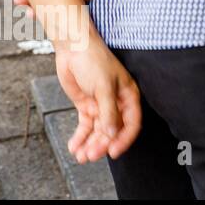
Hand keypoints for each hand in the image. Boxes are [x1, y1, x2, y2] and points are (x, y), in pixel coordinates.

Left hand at [55, 40, 140, 162]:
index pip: (131, 123)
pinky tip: (74, 146)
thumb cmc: (95, 61)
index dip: (123, 139)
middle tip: (91, 155)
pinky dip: (80, 137)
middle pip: (112, 130)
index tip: (113, 152)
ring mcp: (101, 105)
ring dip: (90, 143)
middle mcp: (117, 103)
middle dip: (102, 144)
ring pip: (98, 130)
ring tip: (81, 155)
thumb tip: (112, 133)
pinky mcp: (87, 105)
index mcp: (128, 96)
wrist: (74, 49)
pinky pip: (85, 125)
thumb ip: (109, 112)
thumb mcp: (104, 87)